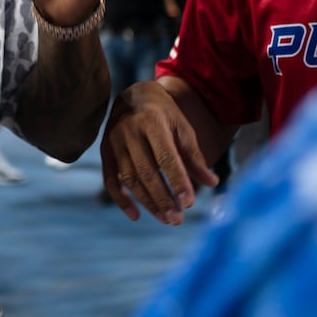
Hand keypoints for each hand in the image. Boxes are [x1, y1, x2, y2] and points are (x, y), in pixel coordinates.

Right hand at [100, 80, 217, 224]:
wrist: (133, 96)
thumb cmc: (164, 114)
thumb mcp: (182, 127)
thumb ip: (194, 155)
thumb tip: (212, 182)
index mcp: (152, 121)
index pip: (166, 157)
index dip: (177, 181)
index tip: (189, 203)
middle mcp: (129, 131)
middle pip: (145, 171)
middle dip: (162, 198)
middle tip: (177, 220)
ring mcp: (113, 141)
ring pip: (129, 178)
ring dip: (147, 202)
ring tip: (165, 219)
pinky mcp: (104, 151)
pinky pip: (110, 179)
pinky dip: (121, 199)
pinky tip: (135, 216)